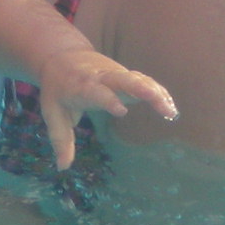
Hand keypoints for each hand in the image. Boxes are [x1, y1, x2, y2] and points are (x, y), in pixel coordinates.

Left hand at [33, 49, 175, 169]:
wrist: (62, 57)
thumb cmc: (58, 89)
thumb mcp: (53, 113)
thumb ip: (60, 139)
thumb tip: (62, 167)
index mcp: (82, 86)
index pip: (97, 92)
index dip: (108, 99)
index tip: (122, 111)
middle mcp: (102, 77)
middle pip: (124, 79)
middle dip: (142, 89)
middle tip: (161, 105)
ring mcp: (116, 74)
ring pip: (139, 79)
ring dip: (156, 93)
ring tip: (171, 112)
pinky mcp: (126, 75)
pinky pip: (145, 81)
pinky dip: (158, 92)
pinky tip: (170, 107)